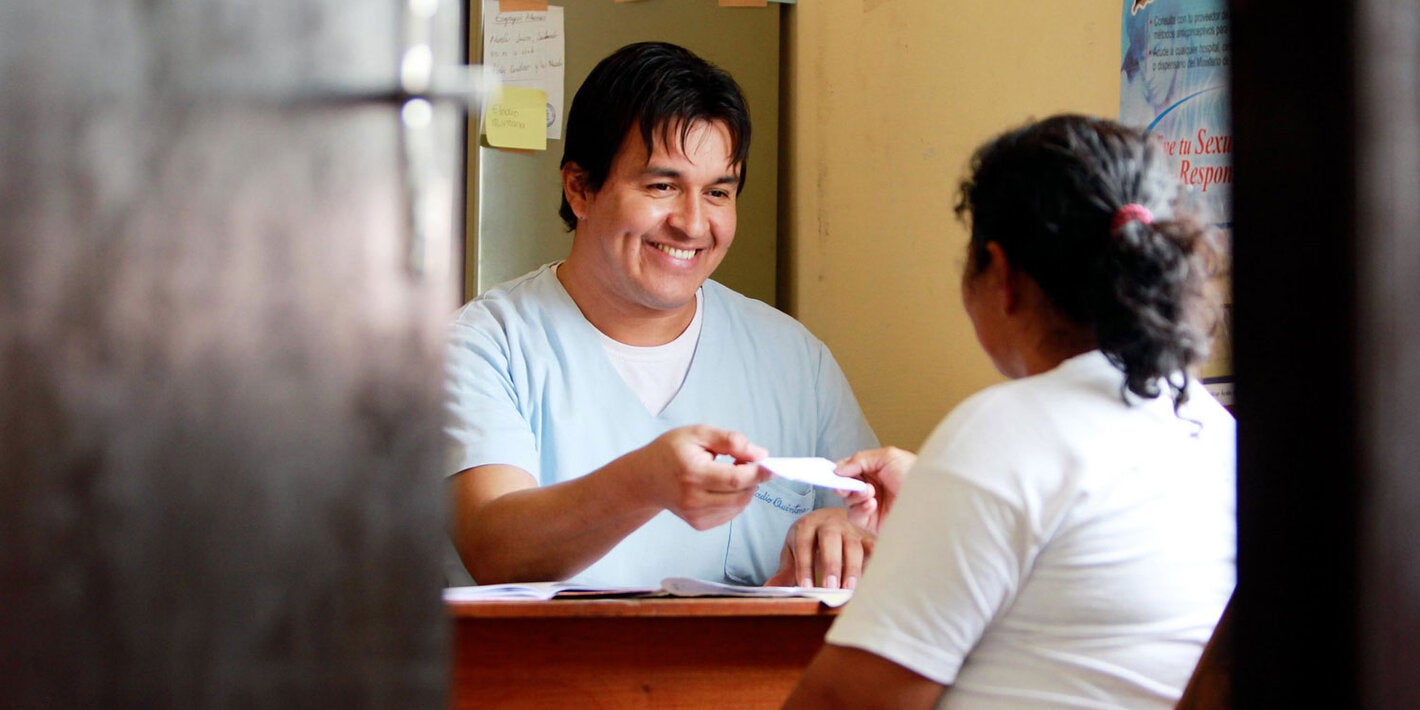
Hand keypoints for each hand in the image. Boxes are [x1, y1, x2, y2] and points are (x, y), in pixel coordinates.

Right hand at [628, 425, 770, 530]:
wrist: (646, 478)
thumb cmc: (672, 451)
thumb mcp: (699, 433)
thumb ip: (731, 441)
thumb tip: (761, 455)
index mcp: (692, 473)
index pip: (735, 479)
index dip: (758, 473)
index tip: (772, 466)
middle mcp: (692, 499)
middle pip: (740, 496)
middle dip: (753, 480)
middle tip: (745, 462)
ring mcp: (695, 515)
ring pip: (738, 506)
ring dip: (744, 489)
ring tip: (729, 472)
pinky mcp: (698, 524)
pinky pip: (730, 513)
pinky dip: (735, 500)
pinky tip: (720, 487)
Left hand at [764, 508, 873, 589]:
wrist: (832, 520)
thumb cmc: (810, 542)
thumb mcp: (794, 552)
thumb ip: (785, 572)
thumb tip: (769, 589)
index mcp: (806, 526)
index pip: (804, 544)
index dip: (804, 565)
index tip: (806, 586)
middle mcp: (829, 523)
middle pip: (830, 540)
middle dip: (830, 564)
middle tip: (830, 587)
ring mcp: (850, 529)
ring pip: (852, 545)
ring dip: (852, 568)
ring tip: (849, 589)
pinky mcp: (867, 536)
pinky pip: (873, 547)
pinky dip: (874, 562)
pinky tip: (871, 580)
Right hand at [834, 447, 916, 533]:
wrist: (931, 500)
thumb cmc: (916, 475)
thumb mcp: (887, 457)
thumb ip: (860, 459)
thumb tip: (838, 468)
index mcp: (875, 470)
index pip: (849, 470)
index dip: (840, 471)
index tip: (833, 473)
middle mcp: (872, 487)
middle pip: (845, 486)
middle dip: (843, 485)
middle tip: (845, 485)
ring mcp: (872, 505)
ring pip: (848, 501)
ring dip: (854, 495)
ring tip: (869, 492)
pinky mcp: (873, 522)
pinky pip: (855, 516)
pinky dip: (860, 508)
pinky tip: (872, 503)